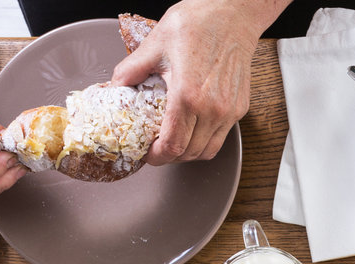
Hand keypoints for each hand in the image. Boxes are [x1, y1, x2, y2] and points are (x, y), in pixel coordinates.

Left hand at [112, 0, 265, 164]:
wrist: (231, 15)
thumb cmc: (198, 24)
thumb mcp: (155, 44)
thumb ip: (131, 69)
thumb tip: (115, 86)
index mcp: (188, 96)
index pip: (173, 145)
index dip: (157, 157)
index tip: (147, 154)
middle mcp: (213, 109)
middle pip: (190, 154)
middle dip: (169, 157)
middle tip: (155, 149)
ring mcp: (229, 111)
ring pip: (207, 150)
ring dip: (188, 152)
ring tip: (174, 141)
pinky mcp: (239, 108)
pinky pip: (220, 136)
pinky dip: (204, 140)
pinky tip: (192, 127)